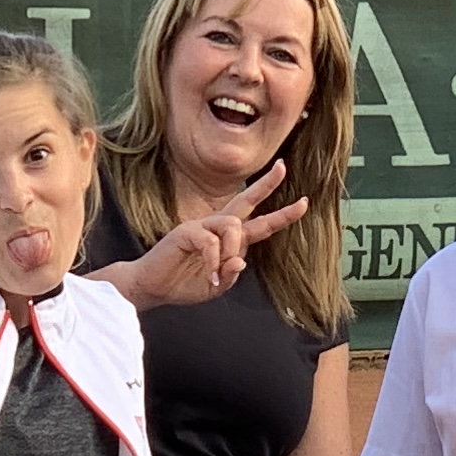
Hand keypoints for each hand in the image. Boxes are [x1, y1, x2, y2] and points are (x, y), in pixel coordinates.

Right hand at [99, 162, 307, 308]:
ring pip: (232, 226)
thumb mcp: (216, 286)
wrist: (152, 287)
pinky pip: (210, 242)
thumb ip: (231, 275)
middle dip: (266, 185)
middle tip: (283, 168)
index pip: (258, 222)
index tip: (303, 202)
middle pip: (246, 200)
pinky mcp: (186, 231)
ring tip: (218, 273)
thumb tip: (241, 261)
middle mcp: (217, 226)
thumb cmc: (183, 284)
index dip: (281, 214)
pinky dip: (212, 262)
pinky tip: (209, 276)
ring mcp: (201, 226)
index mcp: (227, 239)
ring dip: (231, 251)